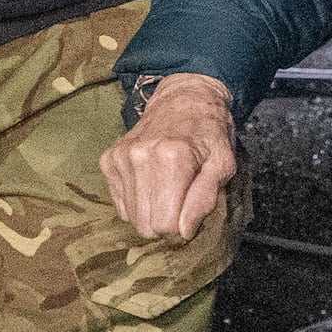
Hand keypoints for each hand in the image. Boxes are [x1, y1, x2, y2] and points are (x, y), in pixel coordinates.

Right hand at [103, 75, 238, 238]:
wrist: (184, 100)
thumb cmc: (209, 134)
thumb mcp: (223, 164)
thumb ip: (205, 199)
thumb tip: (183, 232)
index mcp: (172, 158)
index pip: (166, 224)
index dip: (182, 225)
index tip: (190, 209)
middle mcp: (140, 157)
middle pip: (145, 224)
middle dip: (164, 221)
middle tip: (180, 200)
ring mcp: (121, 157)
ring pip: (130, 217)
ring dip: (150, 210)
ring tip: (166, 188)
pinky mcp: (108, 160)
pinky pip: (119, 204)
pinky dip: (136, 200)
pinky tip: (150, 181)